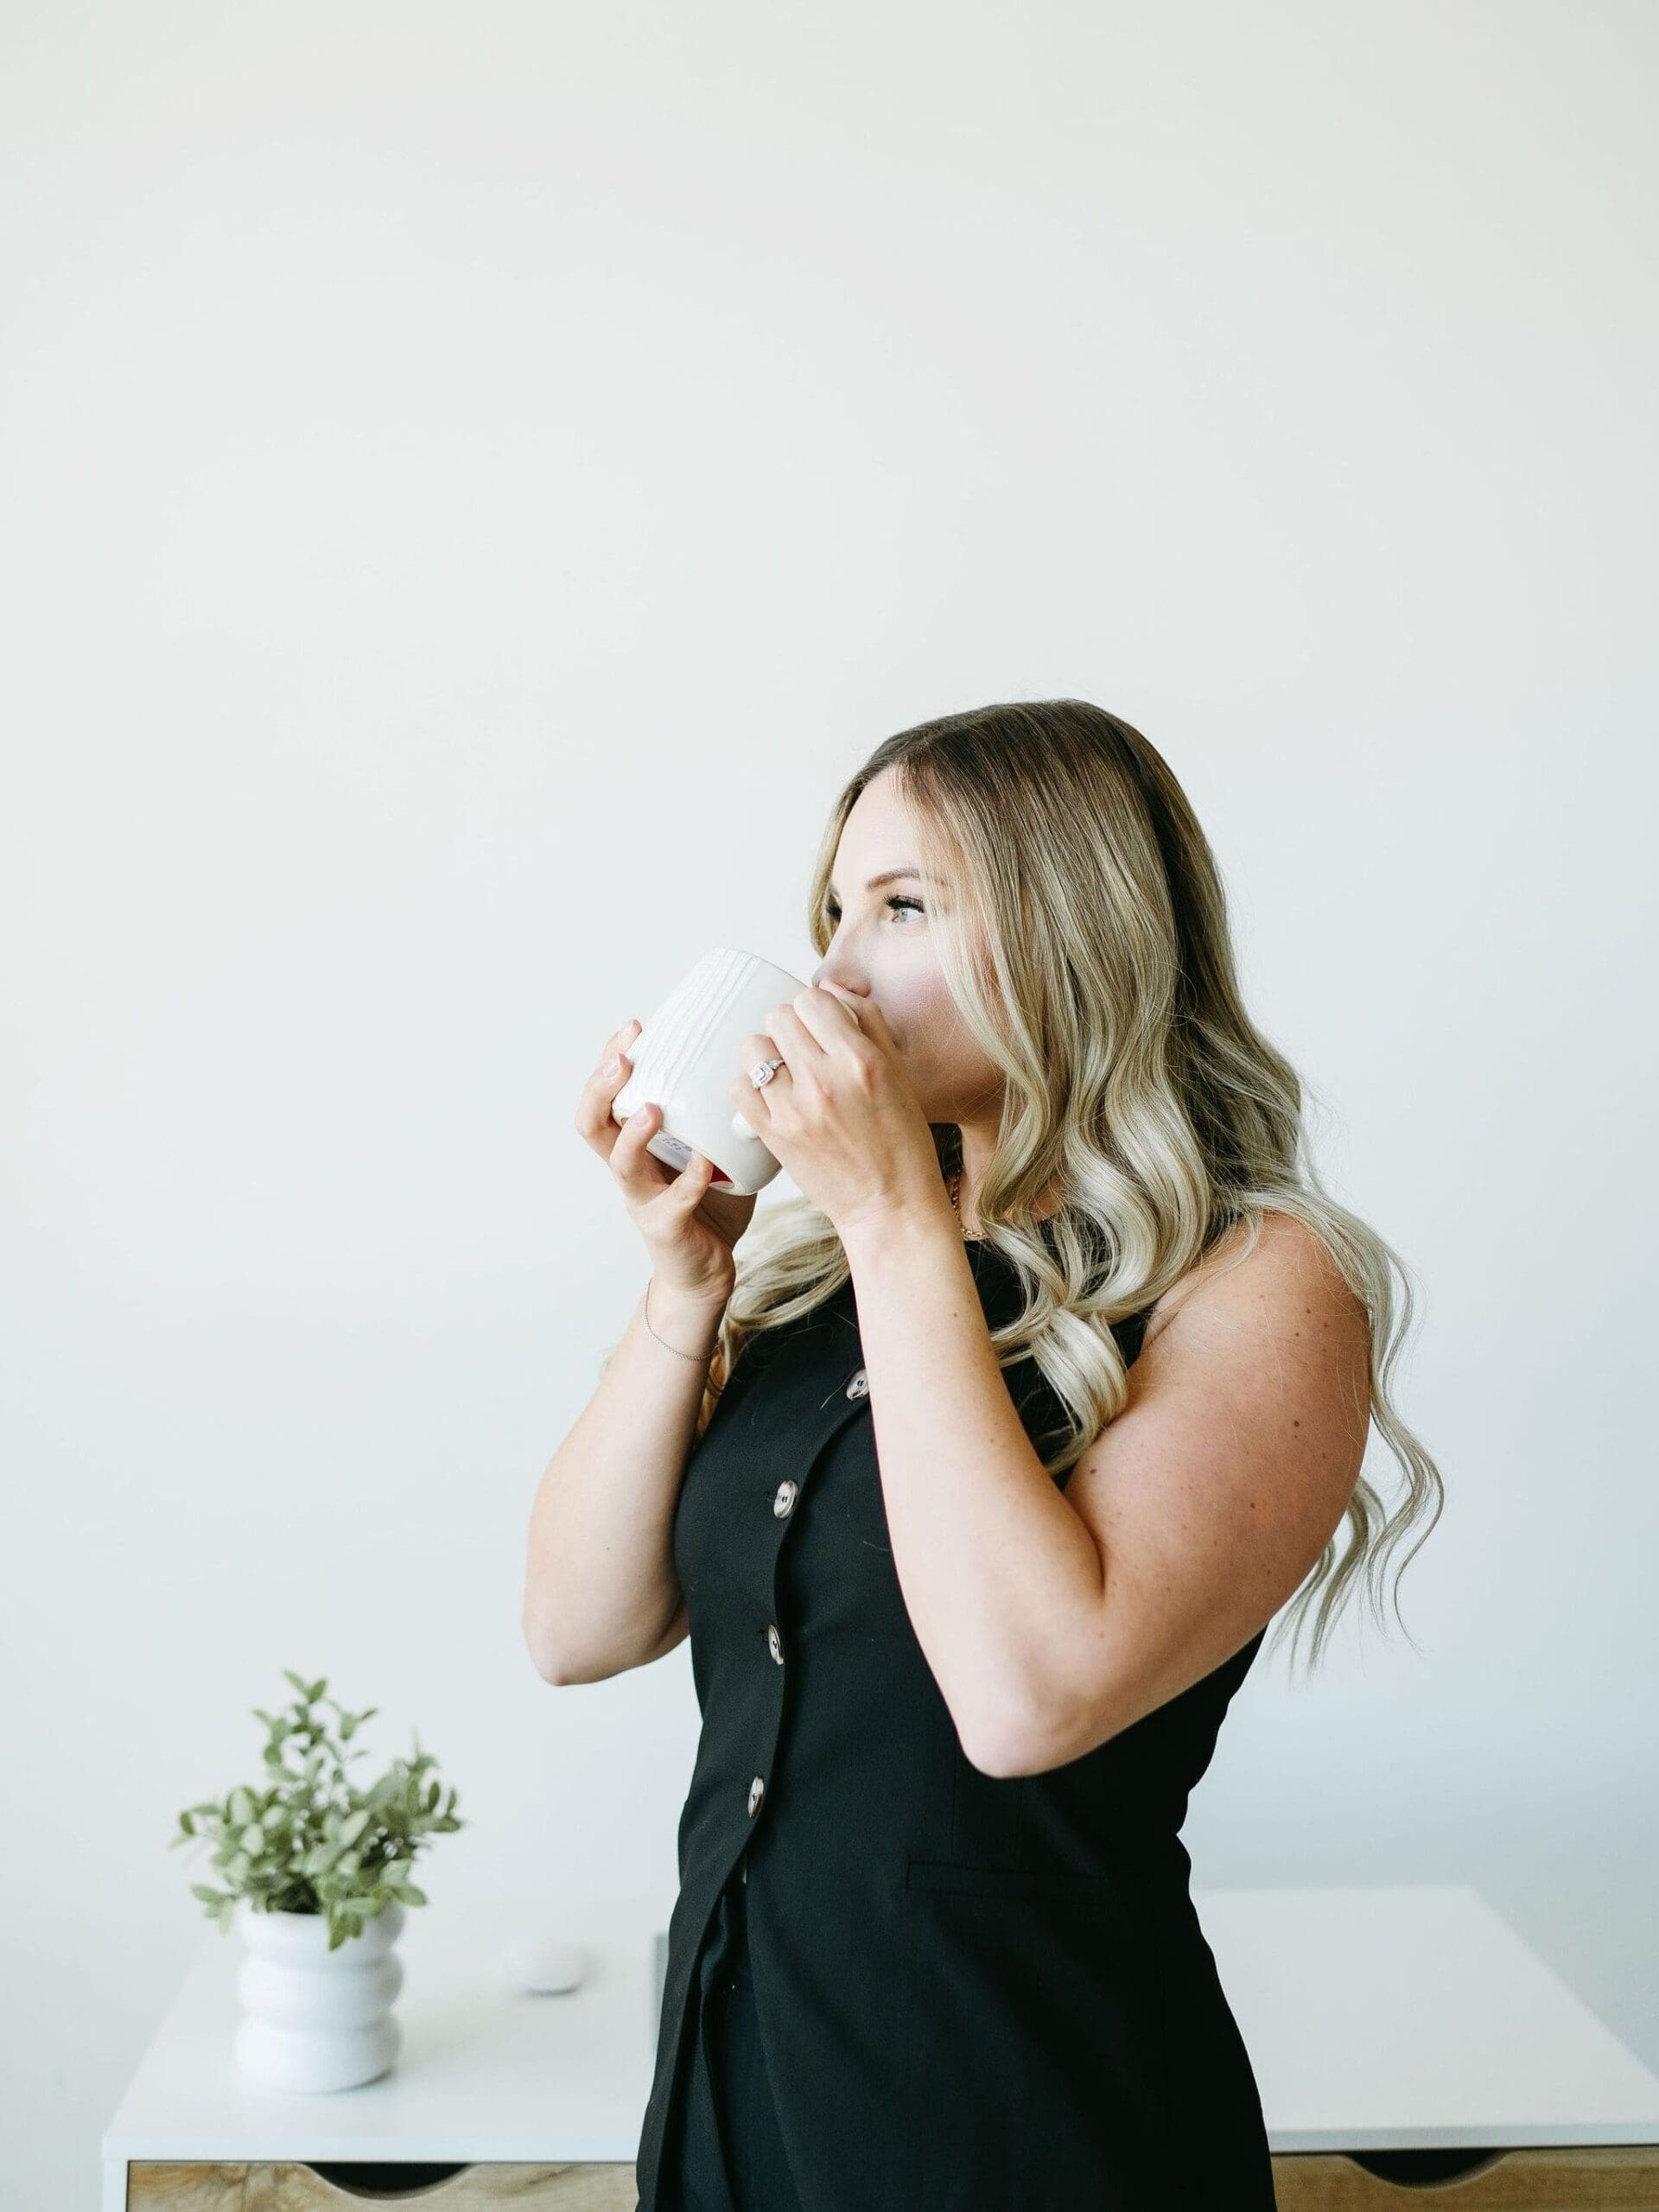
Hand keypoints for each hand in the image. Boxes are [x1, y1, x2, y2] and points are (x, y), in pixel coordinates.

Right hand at [575, 1017, 756, 1302]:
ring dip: (633, 1133)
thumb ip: (723, 1114)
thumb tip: (760, 1062)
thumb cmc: (711, 1204)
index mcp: (636, 1144)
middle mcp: (631, 1169)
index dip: (609, 1060)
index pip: (606, 1095)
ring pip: (621, 1163)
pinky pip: (671, 1203)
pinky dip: (689, 1181)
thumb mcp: (712, 1148)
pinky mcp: (665, 1229)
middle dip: (602, 1087)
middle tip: (624, 1059)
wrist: (706, 1270)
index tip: (634, 1029)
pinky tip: (705, 1164)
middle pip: (592, 1123)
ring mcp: (643, 1200)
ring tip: (653, 1109)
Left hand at [728, 985, 945, 1243]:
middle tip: (804, 1050)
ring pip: (753, 1048)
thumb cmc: (902, 1141)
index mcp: (862, 1060)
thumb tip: (830, 990)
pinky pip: (739, 1088)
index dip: (816, 1009)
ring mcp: (795, 1110)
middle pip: (779, 1017)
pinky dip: (750, 1087)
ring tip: (785, 1072)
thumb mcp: (899, 1074)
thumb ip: (868, 1023)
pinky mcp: (774, 1136)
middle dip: (790, 1027)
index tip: (822, 1026)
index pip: (813, 999)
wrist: (891, 1206)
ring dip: (767, 1054)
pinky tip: (771, 1096)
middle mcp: (825, 1080)